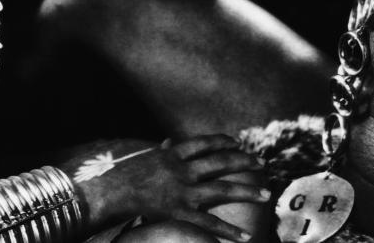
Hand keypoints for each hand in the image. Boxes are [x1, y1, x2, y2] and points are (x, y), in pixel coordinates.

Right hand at [62, 135, 268, 241]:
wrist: (108, 188)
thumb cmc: (120, 174)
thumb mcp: (142, 156)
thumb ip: (160, 150)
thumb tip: (170, 140)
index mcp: (172, 154)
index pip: (204, 143)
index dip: (223, 142)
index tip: (237, 143)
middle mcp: (182, 169)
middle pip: (220, 162)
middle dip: (243, 162)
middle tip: (261, 164)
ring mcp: (182, 190)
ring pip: (222, 188)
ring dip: (246, 190)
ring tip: (265, 193)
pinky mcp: (179, 211)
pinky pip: (208, 223)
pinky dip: (228, 231)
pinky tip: (245, 237)